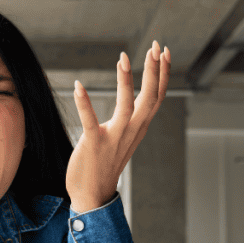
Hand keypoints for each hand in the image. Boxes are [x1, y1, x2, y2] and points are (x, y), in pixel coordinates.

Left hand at [66, 40, 169, 212]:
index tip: (165, 51)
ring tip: (123, 59)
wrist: (93, 196)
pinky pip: (90, 122)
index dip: (163, 74)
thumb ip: (131, 120)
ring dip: (126, 82)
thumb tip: (135, 101)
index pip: (157, 96)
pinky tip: (78, 86)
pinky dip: (84, 103)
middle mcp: (131, 131)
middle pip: (150, 98)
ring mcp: (114, 138)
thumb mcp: (125, 138)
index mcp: (139, 128)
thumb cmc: (105, 165)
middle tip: (157, 46)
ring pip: (127, 106)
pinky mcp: (93, 144)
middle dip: (155, 71)